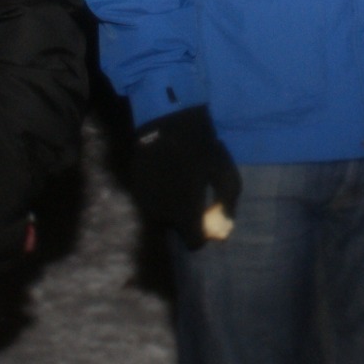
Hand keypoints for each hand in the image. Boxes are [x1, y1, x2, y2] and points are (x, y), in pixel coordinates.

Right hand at [130, 106, 241, 249]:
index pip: (194, 243)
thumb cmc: (200, 146)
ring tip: (182, 177)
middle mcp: (161, 214)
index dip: (205, 233)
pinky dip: (161, 193)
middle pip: (179, 227)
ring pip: (164, 215)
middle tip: (197, 191)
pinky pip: (152, 200)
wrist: (165, 120)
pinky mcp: (135, 189)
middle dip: (189, 216)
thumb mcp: (224, 173)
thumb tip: (226, 229)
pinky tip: (168, 171)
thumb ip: (227, 204)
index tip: (209, 214)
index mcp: (183, 213)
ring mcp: (145, 202)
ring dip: (174, 205)